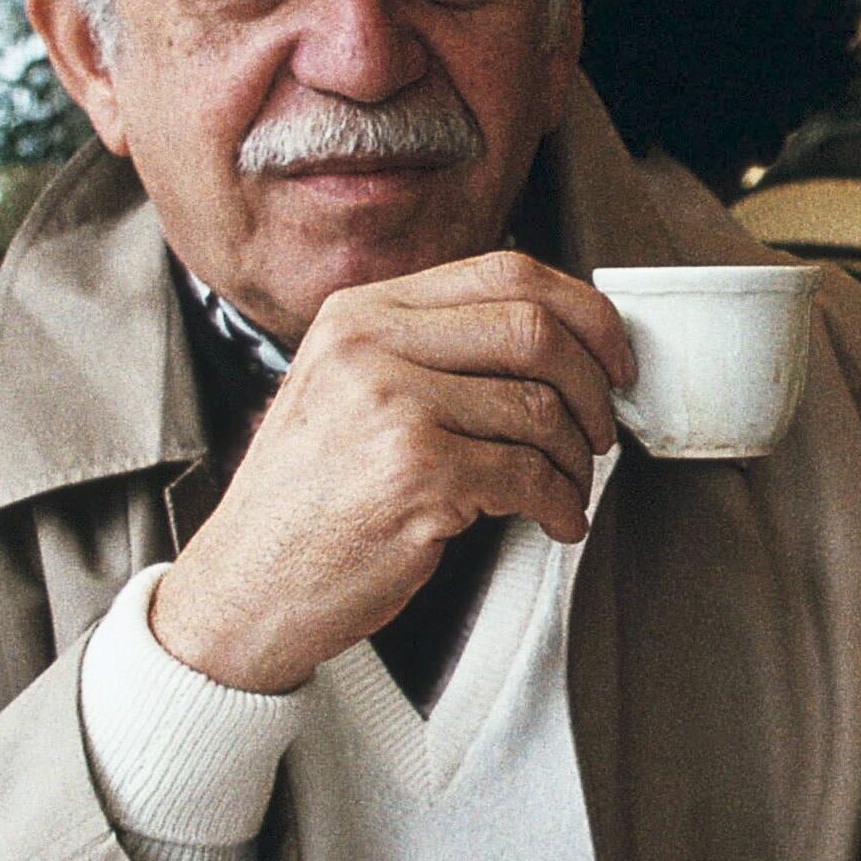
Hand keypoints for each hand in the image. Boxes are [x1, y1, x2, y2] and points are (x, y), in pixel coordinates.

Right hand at [151, 251, 634, 691]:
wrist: (246, 587)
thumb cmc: (311, 497)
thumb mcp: (347, 388)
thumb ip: (429, 348)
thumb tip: (556, 338)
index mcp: (363, 312)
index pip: (506, 273)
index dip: (584, 312)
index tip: (614, 356)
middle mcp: (372, 346)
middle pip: (536, 330)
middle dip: (593, 385)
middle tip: (601, 429)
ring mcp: (392, 407)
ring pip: (540, 408)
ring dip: (575, 458)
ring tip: (567, 486)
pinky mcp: (416, 475)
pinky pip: (528, 475)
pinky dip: (560, 504)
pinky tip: (555, 521)